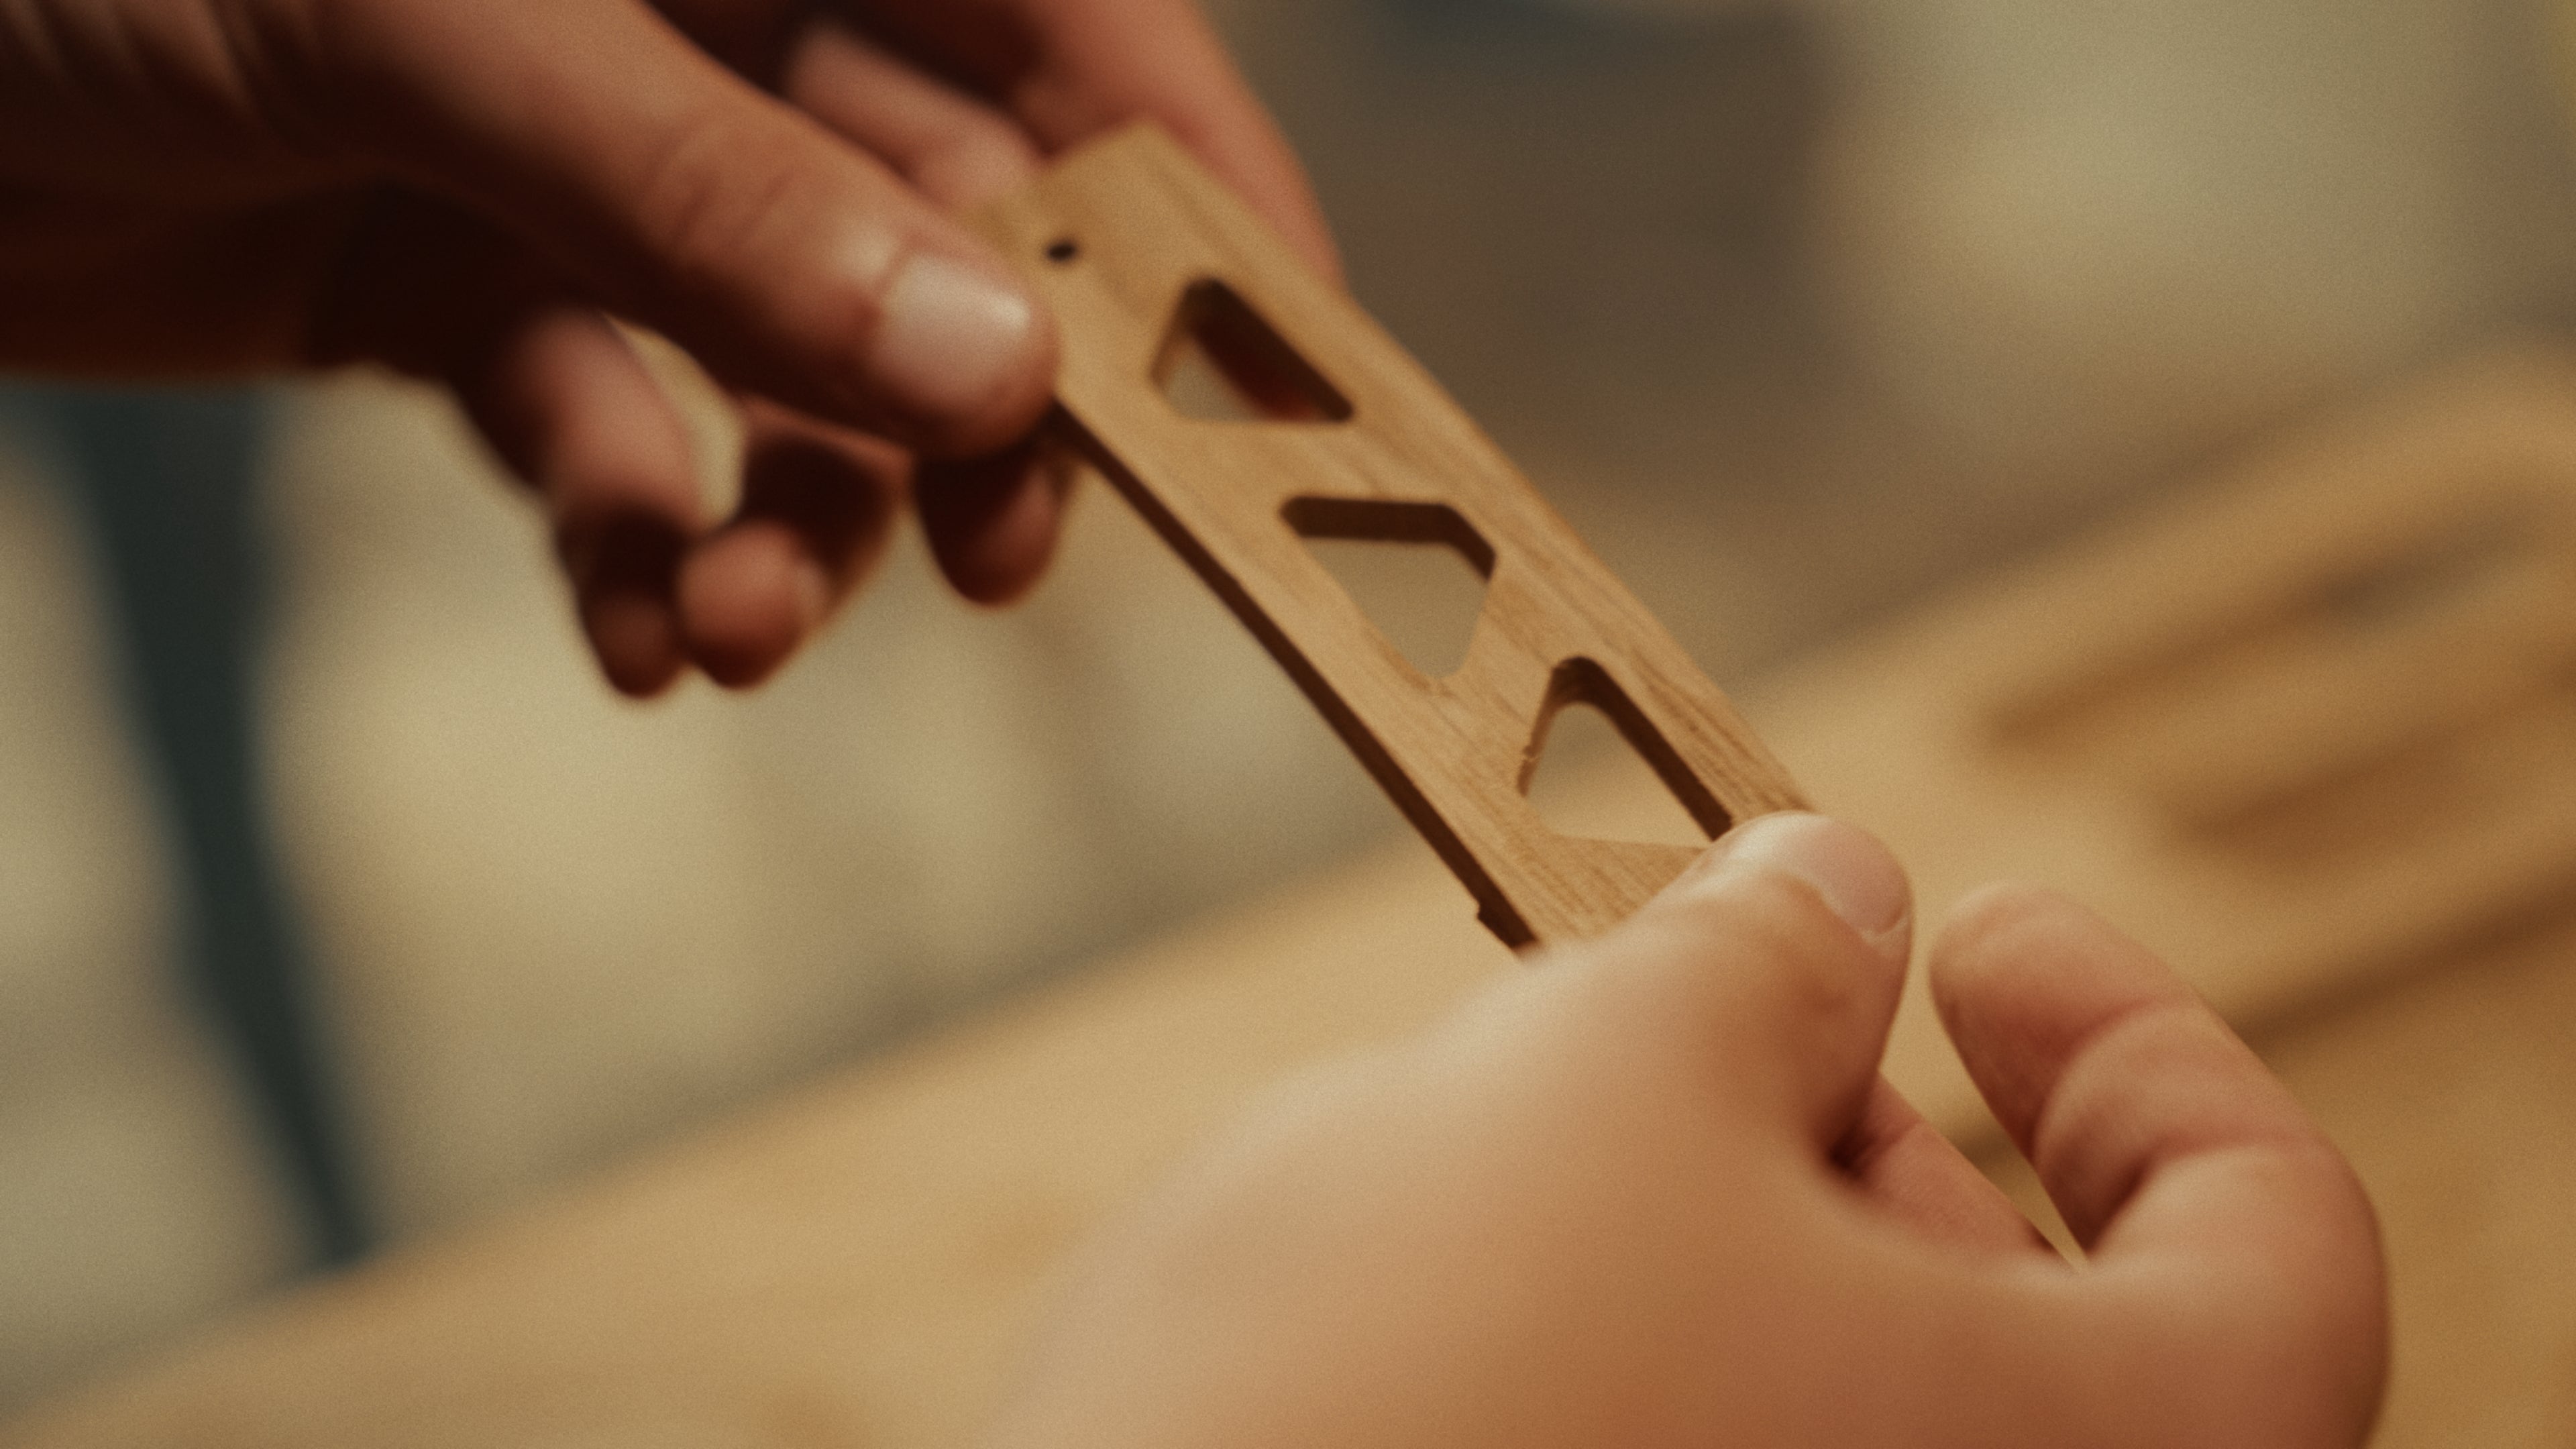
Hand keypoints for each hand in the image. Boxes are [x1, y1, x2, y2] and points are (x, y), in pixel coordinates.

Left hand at [0, 0, 1332, 692]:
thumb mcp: (433, 23)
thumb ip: (711, 197)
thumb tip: (1002, 375)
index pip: (1055, 21)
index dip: (1187, 186)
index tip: (1278, 375)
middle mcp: (697, 15)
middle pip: (941, 224)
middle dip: (971, 411)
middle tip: (998, 562)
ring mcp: (583, 158)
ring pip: (782, 367)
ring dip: (792, 522)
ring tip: (729, 628)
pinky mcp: (458, 286)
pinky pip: (608, 439)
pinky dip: (631, 545)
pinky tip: (627, 630)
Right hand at [984, 814, 2387, 1447]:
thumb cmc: (1388, 1398)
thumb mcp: (1598, 1075)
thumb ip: (1759, 959)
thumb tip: (1827, 897)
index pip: (2269, 1249)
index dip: (2139, 1048)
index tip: (1975, 934)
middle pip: (2021, 1323)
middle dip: (1857, 1123)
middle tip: (1686, 1007)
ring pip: (1822, 1393)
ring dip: (1701, 1226)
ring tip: (1503, 1138)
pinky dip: (1615, 1341)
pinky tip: (1434, 1272)